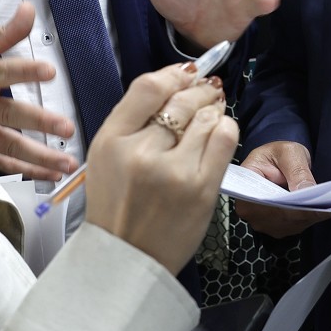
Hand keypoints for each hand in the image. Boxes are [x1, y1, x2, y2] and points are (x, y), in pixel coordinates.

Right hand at [0, 2, 76, 181]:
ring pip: (10, 147)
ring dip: (41, 157)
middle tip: (67, 128)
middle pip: (11, 115)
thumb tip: (30, 9)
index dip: (26, 71)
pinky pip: (3, 164)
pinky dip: (27, 171)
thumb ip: (5, 33)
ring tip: (68, 162)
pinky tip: (50, 174)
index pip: (3, 72)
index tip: (49, 71)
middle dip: (41, 122)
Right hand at [85, 65, 238, 273]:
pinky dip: (225, 128)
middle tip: (206, 89)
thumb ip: (132, 119)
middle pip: (181, 100)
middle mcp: (141, 152)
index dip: (173, 74)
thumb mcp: (105, 155)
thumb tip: (174, 83)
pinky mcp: (201, 189)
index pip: (148, 88)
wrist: (127, 256)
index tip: (186, 74)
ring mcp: (174, 172)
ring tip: (211, 112)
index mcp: (111, 140)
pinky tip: (219, 131)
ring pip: (207, 116)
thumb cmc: (117, 204)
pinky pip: (224, 139)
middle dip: (198, 89)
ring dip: (213, 109)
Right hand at [234, 141, 330, 237]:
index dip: (294, 206)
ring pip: (296, 223)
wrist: (276, 161)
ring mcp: (266, 222)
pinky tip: (328, 202)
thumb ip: (296, 169)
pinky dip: (316, 213)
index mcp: (245, 192)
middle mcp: (252, 212)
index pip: (270, 205)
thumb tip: (306, 190)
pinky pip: (302, 223)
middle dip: (312, 209)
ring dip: (317, 212)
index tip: (317, 202)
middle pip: (285, 218)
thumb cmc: (276, 154)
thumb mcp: (287, 152)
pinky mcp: (281, 225)